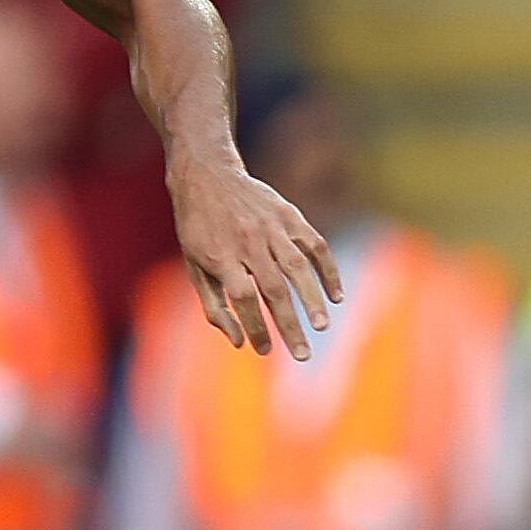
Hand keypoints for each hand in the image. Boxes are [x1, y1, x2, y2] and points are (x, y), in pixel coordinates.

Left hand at [168, 150, 342, 358]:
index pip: (243, 299)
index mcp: (221, 257)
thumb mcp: (194, 266)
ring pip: (297, 267)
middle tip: (303, 354)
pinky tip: (336, 295)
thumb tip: (240, 342)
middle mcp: (247, 242)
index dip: (256, 326)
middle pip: (274, 289)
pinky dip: (327, 269)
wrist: (207, 175)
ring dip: (312, 299)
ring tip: (322, 326)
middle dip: (290, 324)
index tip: (266, 350)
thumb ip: (214, 306)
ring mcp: (270, 227)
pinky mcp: (288, 214)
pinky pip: (314, 244)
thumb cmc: (198, 228)